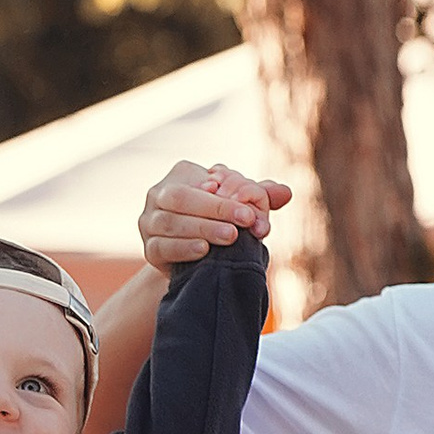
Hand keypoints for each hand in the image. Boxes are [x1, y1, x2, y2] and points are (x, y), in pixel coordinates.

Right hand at [139, 162, 289, 271]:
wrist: (195, 258)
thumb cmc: (220, 222)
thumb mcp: (238, 205)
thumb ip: (259, 196)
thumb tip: (285, 193)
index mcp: (180, 175)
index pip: (200, 182)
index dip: (224, 199)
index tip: (250, 214)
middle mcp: (158, 194)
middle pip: (180, 198)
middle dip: (214, 211)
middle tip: (243, 224)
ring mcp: (148, 222)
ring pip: (170, 223)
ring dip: (202, 229)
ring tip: (230, 238)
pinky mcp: (148, 248)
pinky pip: (160, 247)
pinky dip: (182, 248)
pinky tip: (204, 251)